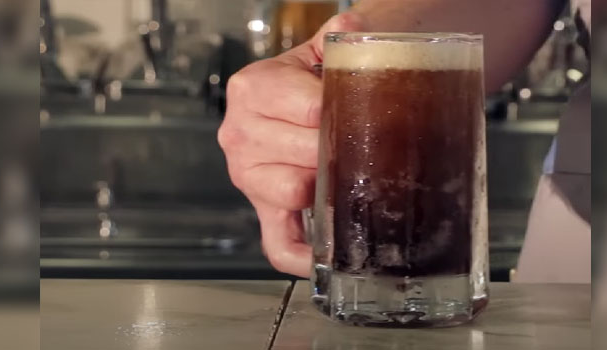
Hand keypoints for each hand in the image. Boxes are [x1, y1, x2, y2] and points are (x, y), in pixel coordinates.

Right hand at [218, 13, 363, 276]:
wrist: (293, 102)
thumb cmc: (306, 81)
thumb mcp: (318, 51)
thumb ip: (336, 37)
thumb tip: (351, 29)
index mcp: (252, 89)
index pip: (306, 109)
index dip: (341, 114)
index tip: (362, 114)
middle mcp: (240, 133)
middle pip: (302, 151)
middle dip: (339, 151)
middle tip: (366, 146)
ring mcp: (248, 176)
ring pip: (289, 192)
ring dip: (325, 188)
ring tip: (348, 175)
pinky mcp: (262, 209)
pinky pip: (276, 243)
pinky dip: (301, 255)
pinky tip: (327, 253)